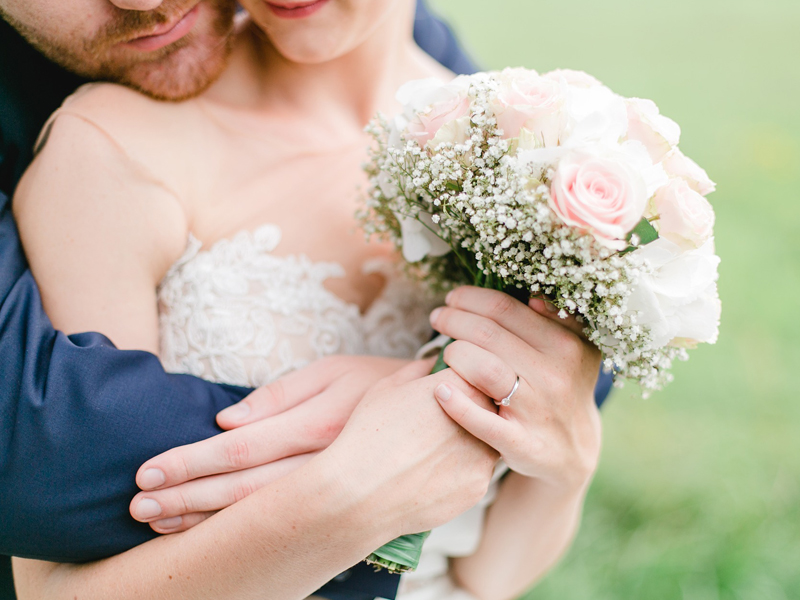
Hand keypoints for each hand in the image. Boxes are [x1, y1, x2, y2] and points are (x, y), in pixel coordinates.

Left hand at [130, 355, 407, 532]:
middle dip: (187, 498)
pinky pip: (288, 523)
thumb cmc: (382, 382)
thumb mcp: (336, 371)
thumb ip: (282, 393)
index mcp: (320, 423)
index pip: (242, 447)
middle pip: (244, 490)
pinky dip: (247, 530)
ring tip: (162, 523)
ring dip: (208, 519)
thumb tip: (227, 418)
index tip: (150, 471)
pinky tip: (218, 533)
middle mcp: (325, 464)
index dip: (194, 460)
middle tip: (139, 505)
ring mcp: (336, 491)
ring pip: (262, 514)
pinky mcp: (344, 508)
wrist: (446, 416)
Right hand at [324, 359, 499, 536]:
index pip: (475, 376)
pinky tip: (429, 476)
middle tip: (434, 427)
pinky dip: (457, 474)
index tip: (439, 398)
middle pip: (486, 409)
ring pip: (484, 443)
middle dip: (467, 414)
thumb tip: (431, 363)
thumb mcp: (386, 389)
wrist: (359, 491)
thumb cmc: (368, 434)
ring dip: (466, 444)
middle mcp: (480, 416)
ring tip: (430, 453)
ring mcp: (483, 454)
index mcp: (460, 385)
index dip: (457, 386)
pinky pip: (474, 474)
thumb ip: (416, 370)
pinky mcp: (478, 486)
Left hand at [429, 287, 602, 492]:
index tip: (453, 297)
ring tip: (445, 352)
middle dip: (453, 320)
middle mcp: (554, 375)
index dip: (470, 298)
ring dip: (454, 354)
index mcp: (565, 344)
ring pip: (483, 369)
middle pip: (487, 334)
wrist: (572, 450)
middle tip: (438, 318)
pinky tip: (439, 390)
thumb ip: (559, 317)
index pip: (504, 308)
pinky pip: (483, 422)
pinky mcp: (521, 444)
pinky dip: (457, 405)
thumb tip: (533, 297)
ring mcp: (537, 410)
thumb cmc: (563, 386)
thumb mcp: (577, 348)